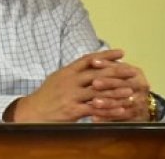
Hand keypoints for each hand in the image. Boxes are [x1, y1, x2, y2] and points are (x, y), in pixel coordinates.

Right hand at [8, 49, 127, 121]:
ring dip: (116, 91)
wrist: (32, 111)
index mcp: (66, 71)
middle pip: (97, 73)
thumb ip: (73, 72)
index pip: (88, 59)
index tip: (121, 52)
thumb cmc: (46, 95)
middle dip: (117, 71)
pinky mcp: (73, 109)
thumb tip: (88, 64)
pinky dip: (109, 109)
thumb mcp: (57, 78)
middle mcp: (69, 81)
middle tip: (131, 70)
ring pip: (98, 91)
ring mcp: (71, 95)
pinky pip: (95, 108)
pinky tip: (120, 109)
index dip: (106, 55)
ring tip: (130, 90)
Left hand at [86, 52, 152, 121]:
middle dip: (108, 88)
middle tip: (93, 86)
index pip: (122, 73)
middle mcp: (141, 88)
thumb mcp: (119, 70)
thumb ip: (106, 65)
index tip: (94, 78)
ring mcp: (141, 103)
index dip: (108, 75)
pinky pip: (122, 118)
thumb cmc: (123, 80)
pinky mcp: (137, 117)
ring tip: (94, 103)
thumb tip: (92, 61)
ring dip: (108, 104)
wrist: (140, 100)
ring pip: (123, 104)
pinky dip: (108, 118)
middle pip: (123, 88)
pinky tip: (96, 118)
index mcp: (137, 74)